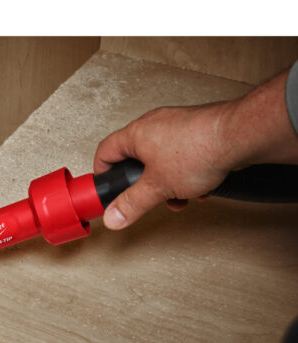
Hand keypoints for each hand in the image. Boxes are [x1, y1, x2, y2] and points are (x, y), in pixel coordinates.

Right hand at [93, 69, 297, 229]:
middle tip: (145, 197)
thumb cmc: (199, 149)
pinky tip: (198, 187)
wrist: (240, 136)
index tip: (105, 187)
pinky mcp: (196, 131)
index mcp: (136, 134)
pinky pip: (181, 156)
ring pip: (161, 160)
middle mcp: (154, 125)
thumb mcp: (157, 187)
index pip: (105, 152)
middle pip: (135, 159)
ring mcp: (176, 126)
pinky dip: (185, 174)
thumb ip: (132, 204)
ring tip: (178, 196)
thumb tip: (114, 217)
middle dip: (143, 185)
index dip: (102, 172)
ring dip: (167, 183)